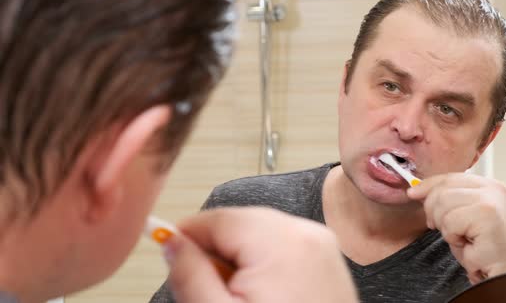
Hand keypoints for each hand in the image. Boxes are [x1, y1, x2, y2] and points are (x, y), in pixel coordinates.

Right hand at [164, 207, 358, 302]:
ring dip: (240, 260)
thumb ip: (190, 274)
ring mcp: (321, 245)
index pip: (218, 218)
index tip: (172, 257)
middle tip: (209, 291)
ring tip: (240, 300)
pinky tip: (262, 298)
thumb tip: (172, 242)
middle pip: (239, 223)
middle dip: (217, 252)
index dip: (188, 237)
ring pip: (259, 234)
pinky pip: (281, 246)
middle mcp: (307, 234)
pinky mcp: (325, 259)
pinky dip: (263, 265)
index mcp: (282, 242)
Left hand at [408, 173, 505, 282]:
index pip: (451, 177)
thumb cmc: (481, 247)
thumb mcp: (460, 216)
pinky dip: (452, 235)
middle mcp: (493, 189)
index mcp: (489, 186)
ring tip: (461, 236)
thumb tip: (416, 190)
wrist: (502, 271)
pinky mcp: (487, 214)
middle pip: (443, 189)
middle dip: (435, 210)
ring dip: (445, 226)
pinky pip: (450, 220)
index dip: (429, 185)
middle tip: (447, 229)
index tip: (413, 193)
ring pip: (443, 202)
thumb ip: (446, 199)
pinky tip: (466, 242)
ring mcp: (492, 200)